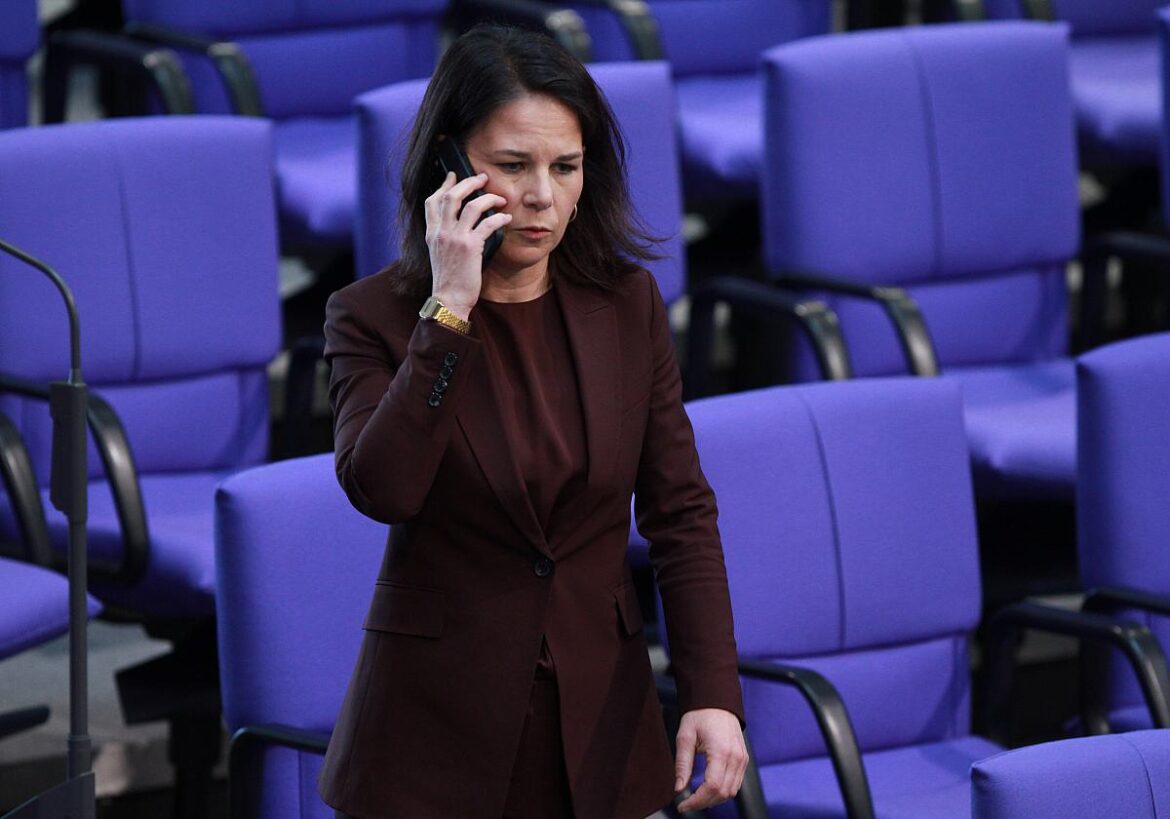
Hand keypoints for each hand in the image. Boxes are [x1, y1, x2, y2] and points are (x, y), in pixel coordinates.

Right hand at [424, 171, 510, 319]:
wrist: (449, 299)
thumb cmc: (448, 279)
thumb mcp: (439, 253)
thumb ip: (445, 235)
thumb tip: (458, 221)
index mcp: (432, 232)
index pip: (432, 200)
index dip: (444, 184)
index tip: (454, 175)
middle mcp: (441, 232)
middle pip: (452, 195)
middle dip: (469, 182)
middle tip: (483, 178)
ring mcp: (455, 238)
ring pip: (471, 205)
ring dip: (489, 198)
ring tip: (500, 198)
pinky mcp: (470, 247)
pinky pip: (488, 224)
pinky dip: (499, 218)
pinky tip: (506, 219)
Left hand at [674, 708, 747, 811]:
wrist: (717, 701)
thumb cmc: (700, 715)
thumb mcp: (685, 737)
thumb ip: (682, 764)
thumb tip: (678, 788)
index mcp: (721, 751)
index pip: (712, 787)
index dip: (697, 801)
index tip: (682, 805)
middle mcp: (736, 757)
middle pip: (723, 793)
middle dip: (703, 803)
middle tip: (686, 803)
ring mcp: (742, 759)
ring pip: (731, 791)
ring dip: (714, 800)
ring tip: (695, 798)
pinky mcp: (743, 759)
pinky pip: (736, 784)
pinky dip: (722, 792)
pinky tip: (708, 790)